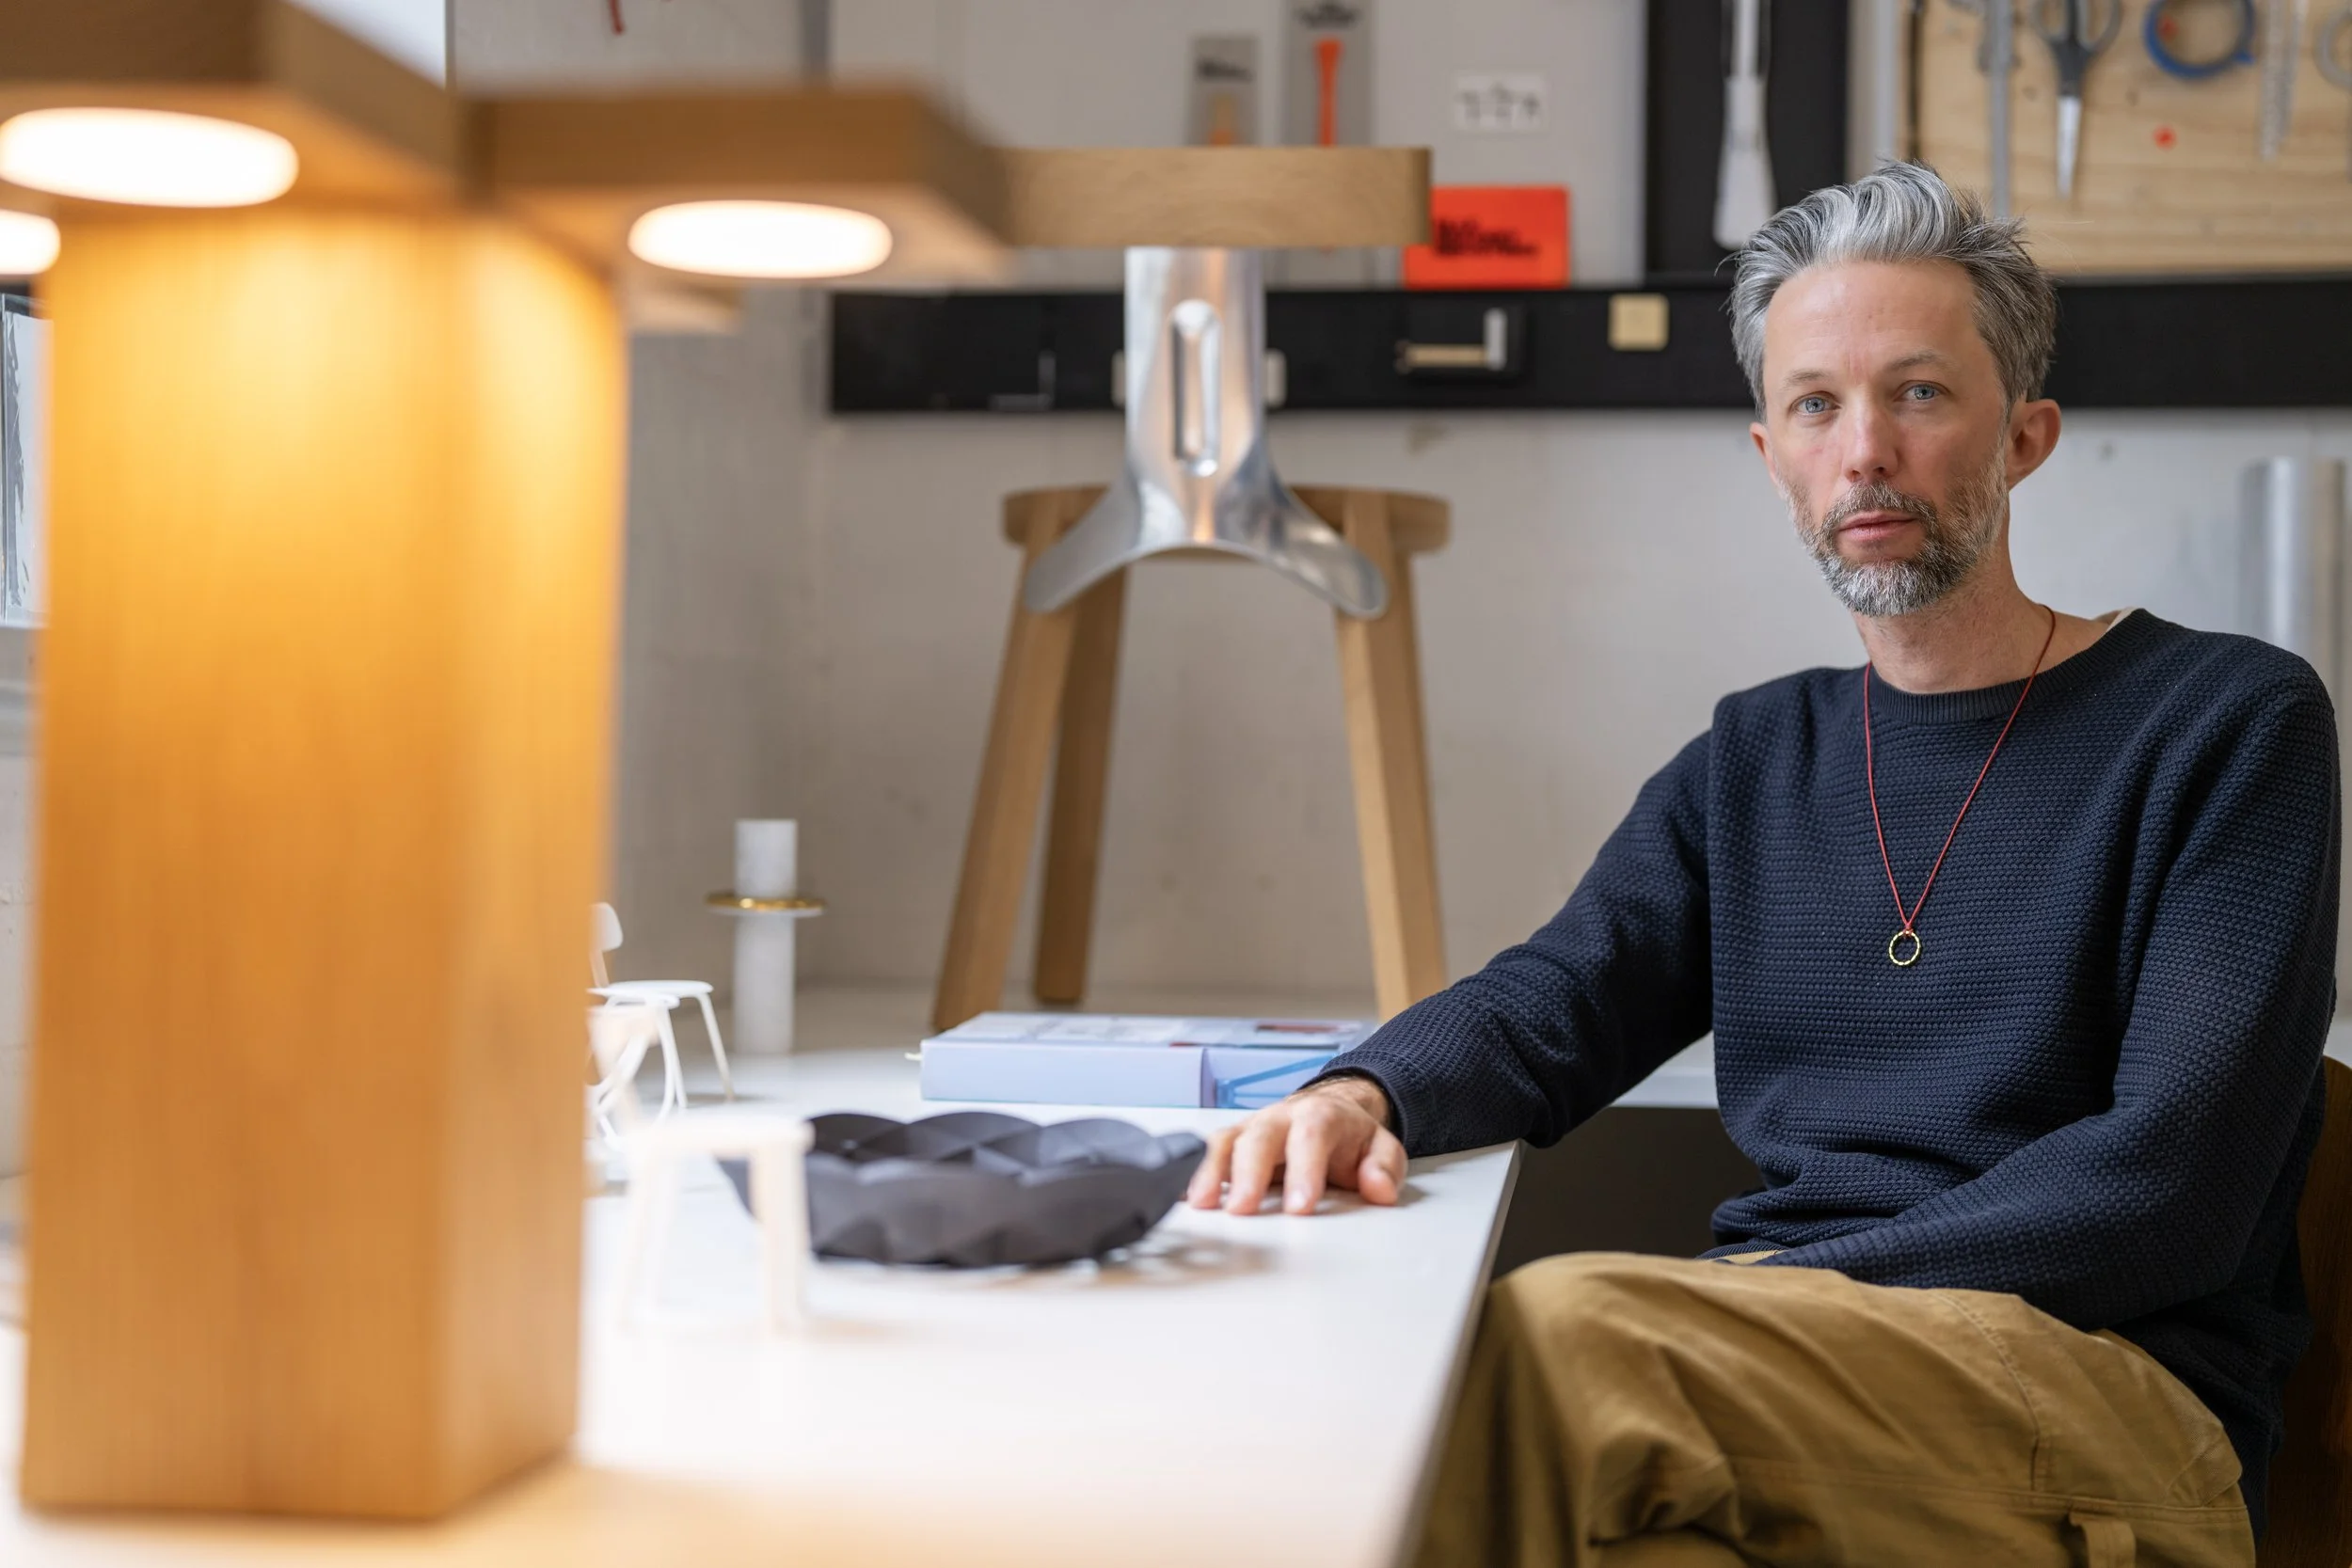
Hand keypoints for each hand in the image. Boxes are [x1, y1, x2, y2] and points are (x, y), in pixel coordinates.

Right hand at [1185, 1075, 1406, 1215]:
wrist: (1328, 1112)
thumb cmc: (1348, 1137)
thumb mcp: (1381, 1148)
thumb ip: (1384, 1167)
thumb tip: (1379, 1188)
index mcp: (1319, 1116)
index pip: (1310, 1137)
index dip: (1304, 1171)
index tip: (1301, 1207)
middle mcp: (1279, 1118)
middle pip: (1259, 1138)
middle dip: (1248, 1174)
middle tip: (1242, 1209)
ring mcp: (1251, 1129)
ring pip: (1225, 1142)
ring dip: (1210, 1171)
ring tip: (1201, 1204)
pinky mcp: (1232, 1143)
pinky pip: (1207, 1152)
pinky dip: (1193, 1172)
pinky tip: (1182, 1196)